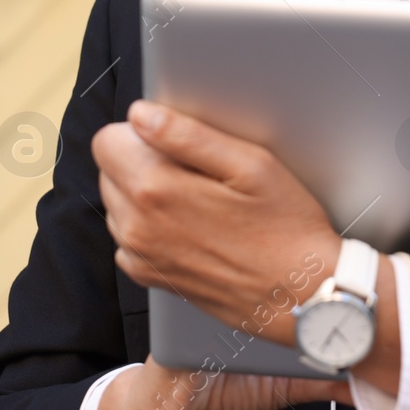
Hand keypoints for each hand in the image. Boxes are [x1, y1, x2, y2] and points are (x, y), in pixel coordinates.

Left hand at [92, 100, 339, 346]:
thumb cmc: (286, 229)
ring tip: (200, 200)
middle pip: (110, 170)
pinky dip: (151, 226)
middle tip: (198, 172)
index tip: (175, 141)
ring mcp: (142, 256)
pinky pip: (129, 237)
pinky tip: (194, 226)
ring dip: (146, 194)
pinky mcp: (152, 277)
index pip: (106, 141)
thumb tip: (141, 113)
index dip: (140, 131)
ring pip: (118, 203)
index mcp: (156, 190)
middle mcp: (138, 227)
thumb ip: (187, 134)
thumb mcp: (250, 164)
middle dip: (142, 160)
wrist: (303, 296)